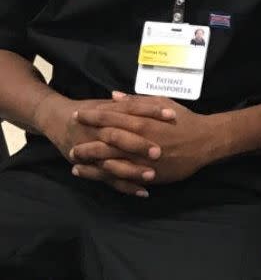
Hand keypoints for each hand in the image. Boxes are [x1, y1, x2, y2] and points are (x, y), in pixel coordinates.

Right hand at [35, 94, 172, 195]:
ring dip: (132, 170)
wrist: (57, 120)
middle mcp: (98, 133)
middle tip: (159, 151)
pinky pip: (109, 180)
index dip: (151, 111)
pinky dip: (126, 186)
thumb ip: (127, 103)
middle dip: (138, 145)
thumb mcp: (107, 104)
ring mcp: (93, 152)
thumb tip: (149, 98)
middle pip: (119, 138)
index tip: (172, 115)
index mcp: (106, 113)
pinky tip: (144, 192)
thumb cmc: (89, 111)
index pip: (132, 110)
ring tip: (152, 175)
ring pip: (112, 163)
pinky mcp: (92, 167)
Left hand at [71, 93, 213, 187]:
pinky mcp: (147, 174)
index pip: (110, 117)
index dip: (92, 116)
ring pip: (110, 162)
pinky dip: (106, 176)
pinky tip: (95, 174)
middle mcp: (139, 141)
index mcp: (142, 121)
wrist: (204, 142)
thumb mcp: (161, 103)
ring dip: (91, 162)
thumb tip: (114, 95)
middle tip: (71, 143)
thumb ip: (136, 100)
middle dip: (86, 142)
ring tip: (75, 162)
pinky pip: (122, 177)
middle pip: (105, 141)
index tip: (77, 114)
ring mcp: (142, 160)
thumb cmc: (182, 120)